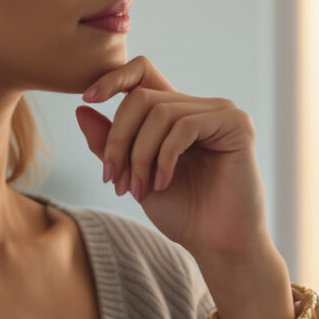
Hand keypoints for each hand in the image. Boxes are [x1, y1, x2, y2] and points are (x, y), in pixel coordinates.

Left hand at [75, 56, 270, 266]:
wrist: (218, 245)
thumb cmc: (183, 213)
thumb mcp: (134, 175)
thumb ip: (111, 143)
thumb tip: (81, 109)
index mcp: (177, 113)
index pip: (143, 72)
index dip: (112, 78)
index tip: (87, 98)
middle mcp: (200, 106)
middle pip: (141, 97)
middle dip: (118, 140)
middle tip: (114, 180)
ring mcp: (220, 112)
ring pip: (159, 113)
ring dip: (139, 156)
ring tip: (139, 190)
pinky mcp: (236, 125)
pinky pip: (184, 127)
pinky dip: (164, 158)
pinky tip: (162, 183)